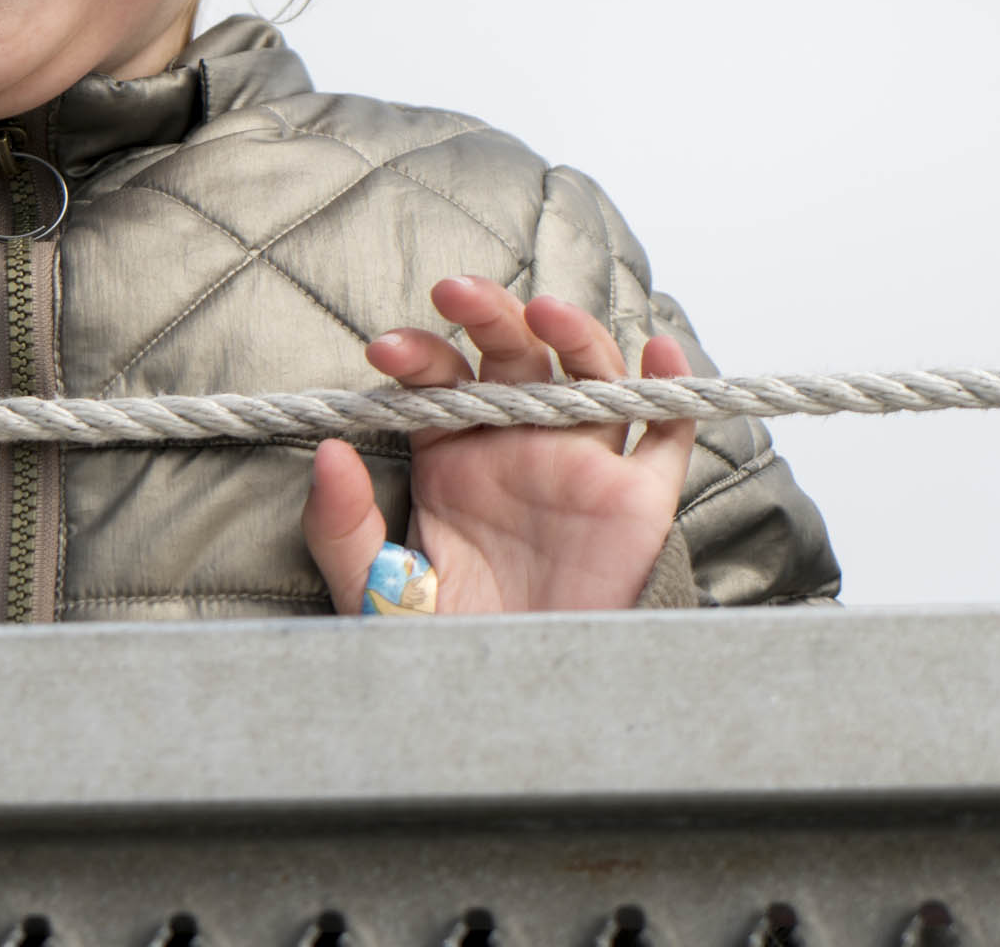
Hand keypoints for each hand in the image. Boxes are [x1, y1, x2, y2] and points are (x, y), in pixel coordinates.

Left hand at [303, 276, 694, 612]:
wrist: (505, 708)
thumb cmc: (440, 643)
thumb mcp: (373, 586)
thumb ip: (341, 525)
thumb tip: (328, 451)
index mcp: (453, 450)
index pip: (438, 376)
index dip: (416, 352)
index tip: (385, 352)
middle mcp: (518, 441)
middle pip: (512, 350)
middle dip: (485, 311)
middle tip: (454, 291)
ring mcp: (581, 462)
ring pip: (588, 372)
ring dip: (571, 331)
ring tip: (542, 311)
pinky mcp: (638, 500)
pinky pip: (666, 433)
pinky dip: (671, 389)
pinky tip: (659, 353)